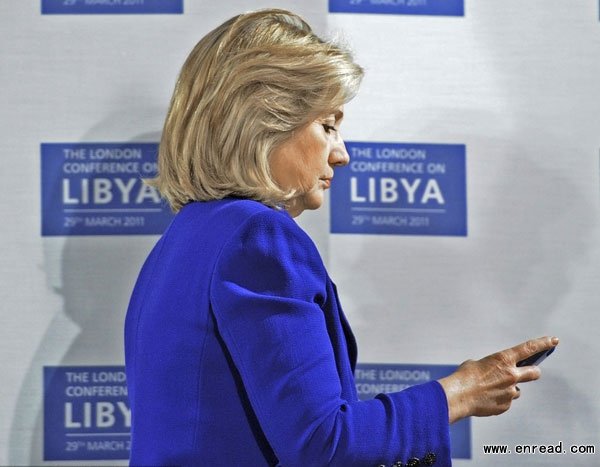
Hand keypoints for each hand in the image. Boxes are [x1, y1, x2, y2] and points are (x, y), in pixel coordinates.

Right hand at [438, 336, 558, 422]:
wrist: (458, 396)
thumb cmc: (464, 377)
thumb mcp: (477, 364)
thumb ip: (492, 367)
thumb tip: (495, 374)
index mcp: (503, 359)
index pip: (528, 348)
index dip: (543, 344)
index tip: (553, 340)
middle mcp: (511, 375)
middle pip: (534, 372)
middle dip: (533, 372)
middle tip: (531, 372)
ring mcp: (510, 391)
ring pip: (516, 390)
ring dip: (508, 389)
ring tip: (490, 390)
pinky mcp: (506, 405)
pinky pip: (506, 401)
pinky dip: (499, 399)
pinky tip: (486, 398)